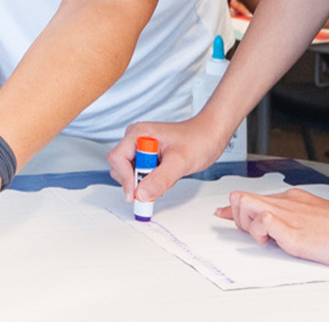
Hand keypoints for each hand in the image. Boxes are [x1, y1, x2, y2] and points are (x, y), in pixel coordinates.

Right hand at [107, 116, 229, 203]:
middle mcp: (136, 140)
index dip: (125, 178)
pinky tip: (165, 176)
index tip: (135, 194)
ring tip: (165, 177)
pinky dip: (150, 182)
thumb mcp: (180, 161)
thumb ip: (160, 179)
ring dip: (144, 182)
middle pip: (120, 168)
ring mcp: (141, 149)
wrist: (210, 135)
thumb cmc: (198, 139)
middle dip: (135, 181)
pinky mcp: (147, 157)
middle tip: (155, 187)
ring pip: (130, 174)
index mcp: (138, 133)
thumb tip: (142, 194)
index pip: (118, 159)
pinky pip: (140, 175)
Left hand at [216, 189, 328, 272]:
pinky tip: (270, 239)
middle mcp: (287, 203)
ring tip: (266, 238)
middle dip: (237, 217)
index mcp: (293, 199)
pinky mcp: (294, 233)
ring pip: (246, 206)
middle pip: (241, 199)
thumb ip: (292, 218)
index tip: (223, 212)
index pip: (251, 197)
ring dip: (247, 224)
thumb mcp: (315, 217)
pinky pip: (264, 222)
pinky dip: (260, 230)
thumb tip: (274, 223)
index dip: (232, 207)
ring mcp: (290, 216)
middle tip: (257, 234)